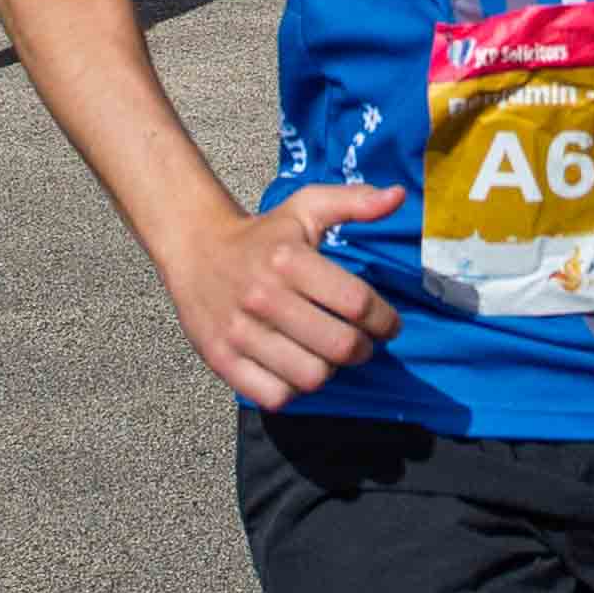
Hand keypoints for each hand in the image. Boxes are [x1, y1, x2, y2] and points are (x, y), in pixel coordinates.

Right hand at [155, 180, 405, 407]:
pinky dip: (293, 389)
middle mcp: (264, 297)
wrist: (195, 250)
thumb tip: (398, 196)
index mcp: (289, 259)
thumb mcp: (307, 207)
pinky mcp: (221, 360)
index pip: (357, 303)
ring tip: (328, 355)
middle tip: (363, 343)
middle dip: (363, 349)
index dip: (385, 320)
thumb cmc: (263, 234)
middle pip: (339, 346)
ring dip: (330, 370)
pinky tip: (296, 368)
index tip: (389, 325)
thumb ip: (355, 201)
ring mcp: (240, 332)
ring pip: (310, 377)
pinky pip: (275, 396)